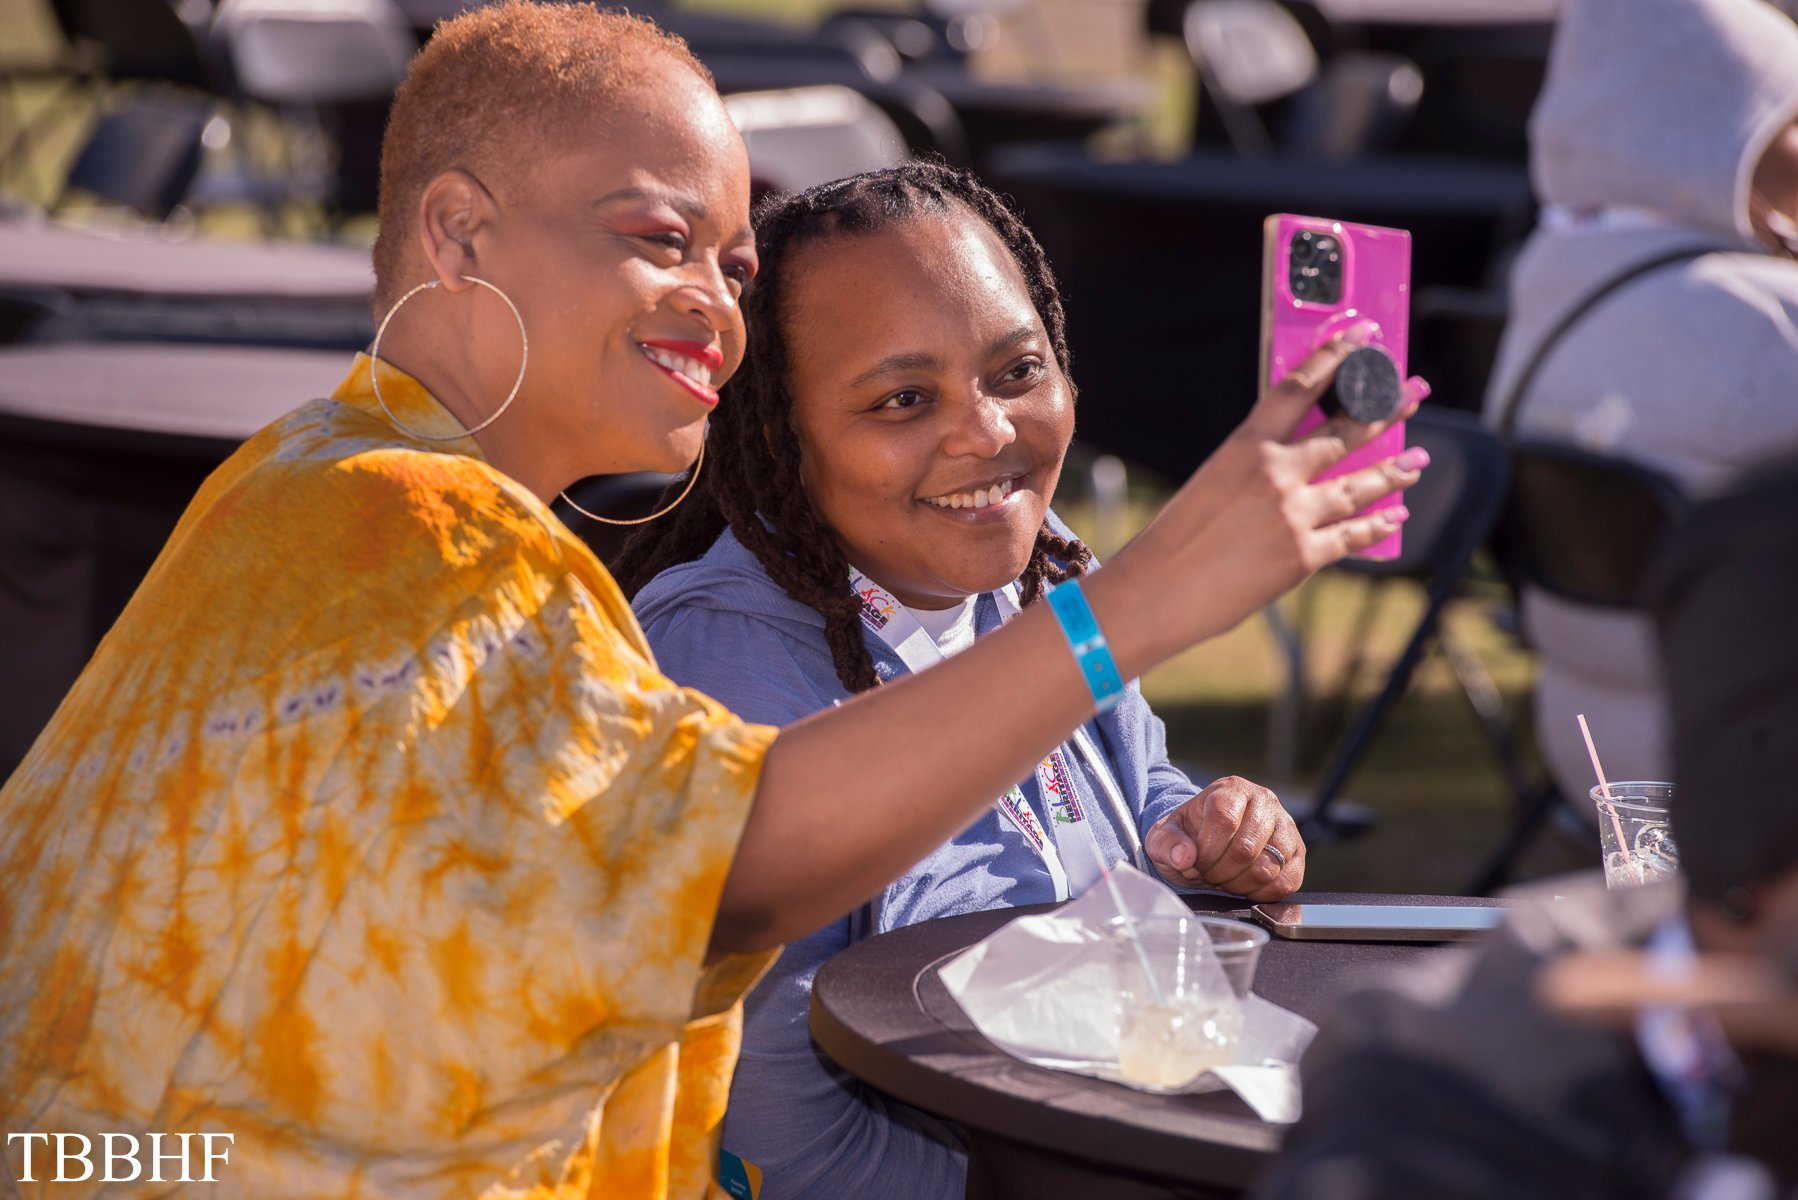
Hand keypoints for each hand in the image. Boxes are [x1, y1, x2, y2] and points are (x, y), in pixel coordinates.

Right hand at [1107, 333, 1428, 662]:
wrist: (1157, 591)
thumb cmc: (1175, 538)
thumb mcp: (1211, 483)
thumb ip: (1257, 467)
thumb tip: (1301, 462)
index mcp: (1245, 447)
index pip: (1299, 387)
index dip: (1335, 356)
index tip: (1361, 337)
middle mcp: (1276, 474)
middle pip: (1346, 432)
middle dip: (1388, 410)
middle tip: (1415, 392)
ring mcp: (1295, 516)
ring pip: (1359, 486)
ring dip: (1394, 472)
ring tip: (1416, 461)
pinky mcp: (1304, 557)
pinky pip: (1353, 535)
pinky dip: (1377, 525)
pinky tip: (1395, 516)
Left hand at [1144, 776, 1303, 899]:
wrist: (1210, 840)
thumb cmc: (1189, 835)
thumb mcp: (1165, 835)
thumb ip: (1166, 843)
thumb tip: (1183, 857)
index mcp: (1231, 789)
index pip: (1224, 821)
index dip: (1206, 851)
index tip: (1194, 861)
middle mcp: (1264, 801)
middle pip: (1246, 848)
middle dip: (1220, 871)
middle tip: (1208, 873)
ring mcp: (1285, 826)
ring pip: (1268, 867)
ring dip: (1239, 883)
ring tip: (1224, 878)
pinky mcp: (1298, 851)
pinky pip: (1287, 881)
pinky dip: (1262, 892)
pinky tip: (1243, 886)